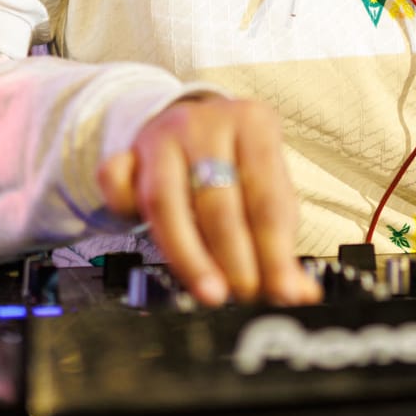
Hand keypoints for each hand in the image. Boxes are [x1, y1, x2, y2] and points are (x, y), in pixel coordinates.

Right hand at [96, 97, 321, 305]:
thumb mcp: (268, 190)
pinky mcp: (125, 149)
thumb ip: (281, 240)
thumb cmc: (237, 164)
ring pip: (164, 200)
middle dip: (233, 258)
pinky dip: (123, 209)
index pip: (266, 198)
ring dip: (188, 255)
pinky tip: (143, 239)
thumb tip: (300, 293)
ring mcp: (161, 134)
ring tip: (210, 292)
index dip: (272, 251)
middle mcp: (205, 123)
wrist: (192, 121)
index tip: (278, 290)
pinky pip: (115, 180)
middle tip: (244, 294)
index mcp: (253, 124)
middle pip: (217, 201)